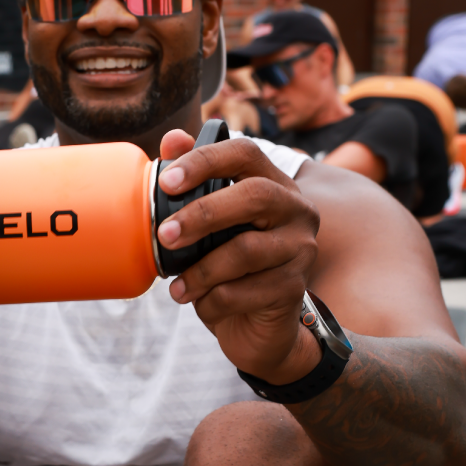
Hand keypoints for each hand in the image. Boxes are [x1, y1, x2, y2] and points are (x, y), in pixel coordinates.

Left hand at [155, 130, 321, 382]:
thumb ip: (192, 183)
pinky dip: (214, 300)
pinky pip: (246, 291)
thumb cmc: (227, 267)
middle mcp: (296, 209)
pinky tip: (200, 303)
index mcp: (272, 183)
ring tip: (177, 287)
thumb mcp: (207, 227)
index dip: (205, 160)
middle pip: (255, 195)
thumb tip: (172, 139)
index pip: (245, 153)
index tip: (166, 180)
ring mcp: (301, 248)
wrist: (256, 325)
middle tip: (164, 235)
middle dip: (202, 214)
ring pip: (247, 250)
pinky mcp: (296, 286)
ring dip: (202, 270)